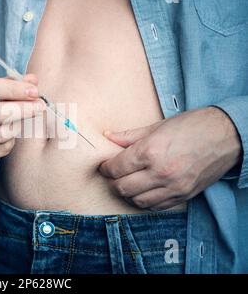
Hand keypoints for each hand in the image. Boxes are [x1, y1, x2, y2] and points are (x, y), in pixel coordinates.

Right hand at [0, 74, 44, 162]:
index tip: (34, 91)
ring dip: (18, 125)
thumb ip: (12, 82)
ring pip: (1, 133)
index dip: (13, 90)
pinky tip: (10, 131)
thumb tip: (32, 81)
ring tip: (23, 118)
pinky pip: (1, 148)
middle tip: (40, 106)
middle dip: (22, 109)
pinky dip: (12, 140)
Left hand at [99, 107, 241, 210]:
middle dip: (113, 182)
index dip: (106, 168)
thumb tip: (108, 136)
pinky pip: (156, 207)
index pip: (116, 168)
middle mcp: (160, 172)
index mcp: (150, 151)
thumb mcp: (157, 126)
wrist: (226, 136)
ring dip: (128, 194)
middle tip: (113, 175)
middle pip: (122, 187)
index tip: (105, 165)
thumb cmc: (192, 126)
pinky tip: (144, 191)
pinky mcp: (184, 195)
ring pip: (137, 201)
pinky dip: (145, 201)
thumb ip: (129, 136)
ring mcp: (173, 187)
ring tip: (127, 183)